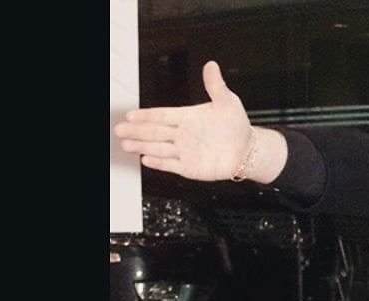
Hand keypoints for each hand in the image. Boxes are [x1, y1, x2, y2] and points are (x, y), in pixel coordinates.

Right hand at [114, 60, 252, 181]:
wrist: (248, 151)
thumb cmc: (238, 126)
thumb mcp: (228, 102)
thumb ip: (216, 86)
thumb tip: (211, 66)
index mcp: (187, 117)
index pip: (162, 115)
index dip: (146, 115)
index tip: (131, 114)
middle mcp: (183, 134)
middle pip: (154, 132)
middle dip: (136, 130)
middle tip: (120, 129)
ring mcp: (185, 151)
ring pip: (158, 148)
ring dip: (142, 145)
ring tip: (126, 144)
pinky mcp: (191, 167)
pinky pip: (172, 165)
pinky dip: (159, 163)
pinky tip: (146, 159)